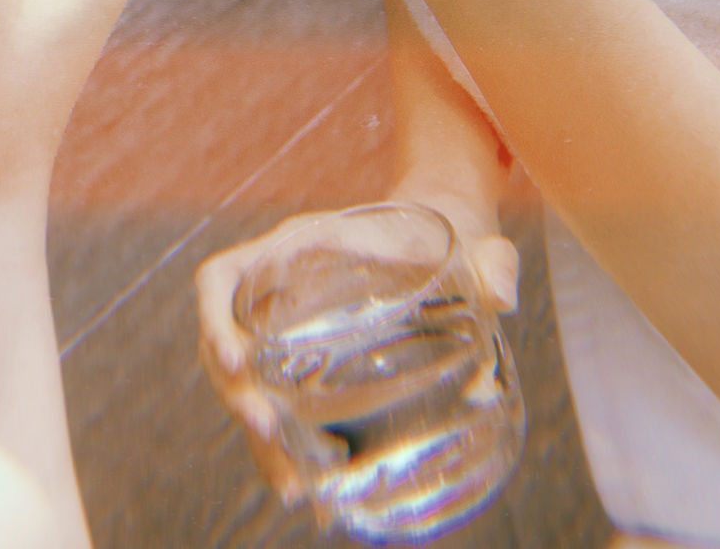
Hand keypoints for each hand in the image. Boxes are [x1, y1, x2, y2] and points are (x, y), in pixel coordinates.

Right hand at [191, 200, 520, 505]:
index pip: (223, 277)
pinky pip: (282, 405)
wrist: (446, 231)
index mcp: (300, 247)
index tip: (236, 364)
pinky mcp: (310, 363)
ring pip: (251, 388)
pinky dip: (290, 449)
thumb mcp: (474, 240)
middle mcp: (282, 289)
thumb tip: (504, 298)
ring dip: (261, 441)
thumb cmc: (451, 228)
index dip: (214, 321)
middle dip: (239, 399)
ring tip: (296, 491)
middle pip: (229, 347)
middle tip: (271, 437)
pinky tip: (317, 489)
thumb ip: (492, 262)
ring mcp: (291, 329)